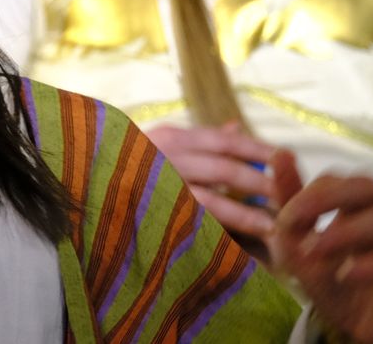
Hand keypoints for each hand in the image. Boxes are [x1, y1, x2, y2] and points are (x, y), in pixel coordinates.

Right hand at [146, 121, 278, 240]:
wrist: (83, 187)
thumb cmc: (135, 163)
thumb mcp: (163, 143)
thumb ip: (200, 139)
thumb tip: (237, 127)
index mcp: (172, 138)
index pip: (226, 142)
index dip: (260, 150)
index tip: (287, 158)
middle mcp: (166, 159)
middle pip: (225, 170)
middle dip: (261, 183)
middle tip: (288, 197)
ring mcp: (159, 188)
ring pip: (211, 201)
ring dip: (245, 215)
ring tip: (271, 226)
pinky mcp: (154, 215)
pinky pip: (193, 224)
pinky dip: (216, 232)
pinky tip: (236, 244)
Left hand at [266, 150, 372, 343]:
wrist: (352, 321)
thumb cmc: (325, 274)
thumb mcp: (295, 241)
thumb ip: (287, 201)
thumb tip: (281, 153)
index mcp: (349, 203)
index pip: (333, 181)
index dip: (308, 194)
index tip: (285, 217)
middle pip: (366, 185)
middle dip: (330, 198)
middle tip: (297, 220)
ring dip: (347, 230)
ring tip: (316, 249)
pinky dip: (370, 263)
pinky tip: (345, 274)